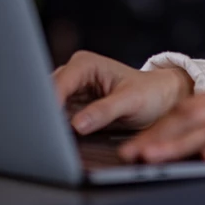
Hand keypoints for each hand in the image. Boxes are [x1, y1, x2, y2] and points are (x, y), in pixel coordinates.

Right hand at [52, 50, 193, 133]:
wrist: (159, 99)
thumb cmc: (148, 94)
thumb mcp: (130, 102)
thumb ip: (103, 112)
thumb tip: (76, 125)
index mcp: (85, 64)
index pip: (58, 84)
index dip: (49, 104)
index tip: (47, 125)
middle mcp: (74, 74)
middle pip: (48, 94)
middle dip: (46, 114)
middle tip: (46, 137)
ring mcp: (71, 91)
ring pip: (49, 107)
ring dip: (50, 122)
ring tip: (52, 140)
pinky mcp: (72, 106)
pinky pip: (58, 118)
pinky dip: (57, 128)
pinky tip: (60, 139)